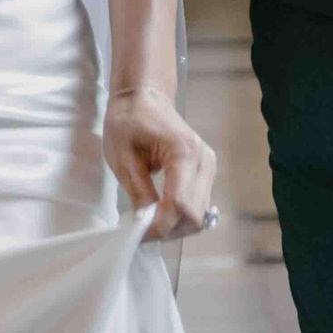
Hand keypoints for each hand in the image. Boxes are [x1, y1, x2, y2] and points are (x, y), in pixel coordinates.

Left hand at [102, 85, 216, 238]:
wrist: (143, 98)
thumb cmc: (129, 122)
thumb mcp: (123, 158)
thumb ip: (139, 192)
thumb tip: (147, 225)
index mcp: (183, 153)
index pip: (179, 204)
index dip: (160, 226)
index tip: (137, 235)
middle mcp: (204, 160)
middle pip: (195, 214)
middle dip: (168, 229)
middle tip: (141, 231)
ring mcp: (208, 166)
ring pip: (200, 213)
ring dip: (175, 225)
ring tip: (148, 221)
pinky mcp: (206, 171)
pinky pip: (198, 203)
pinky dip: (180, 215)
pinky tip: (160, 211)